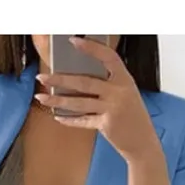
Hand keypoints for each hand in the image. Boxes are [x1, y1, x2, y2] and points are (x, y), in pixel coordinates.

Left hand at [35, 36, 162, 162]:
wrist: (143, 143)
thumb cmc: (133, 117)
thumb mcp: (127, 94)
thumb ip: (109, 85)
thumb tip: (80, 78)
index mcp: (125, 79)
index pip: (108, 57)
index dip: (91, 48)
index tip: (73, 41)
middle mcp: (119, 92)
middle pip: (84, 82)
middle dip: (60, 79)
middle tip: (42, 77)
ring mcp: (112, 109)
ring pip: (79, 102)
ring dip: (58, 100)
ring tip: (41, 97)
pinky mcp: (106, 125)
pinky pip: (83, 120)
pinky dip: (69, 119)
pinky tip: (58, 116)